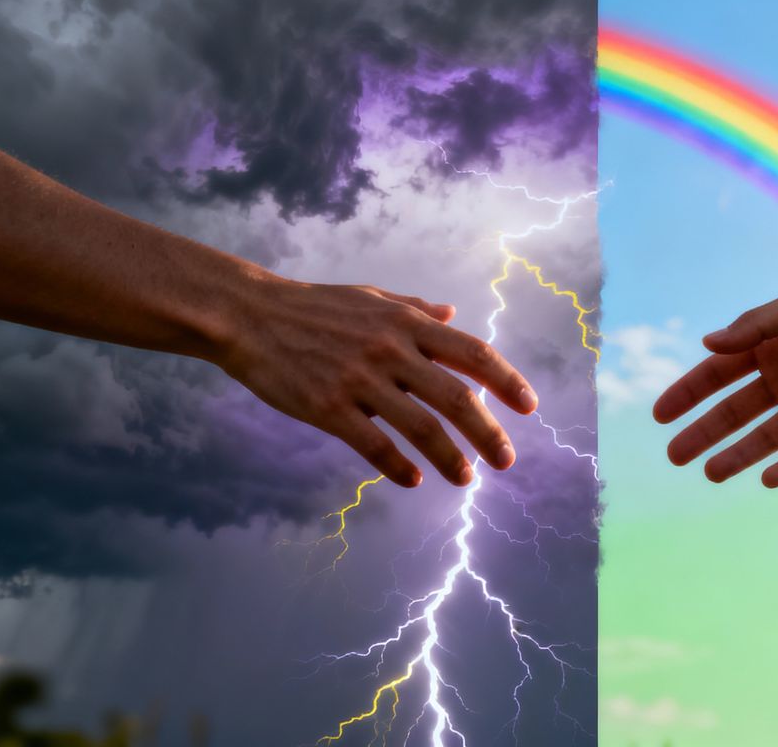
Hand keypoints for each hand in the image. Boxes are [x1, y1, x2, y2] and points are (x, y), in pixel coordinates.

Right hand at [215, 275, 537, 487]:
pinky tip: (412, 480)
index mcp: (407, 323)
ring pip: (421, 427)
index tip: (528, 406)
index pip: (472, 353)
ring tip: (465, 479)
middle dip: (488, 433)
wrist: (249, 315)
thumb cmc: (314, 306)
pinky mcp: (328, 407)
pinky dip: (399, 467)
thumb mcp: (371, 298)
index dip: (506, 381)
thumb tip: (452, 313)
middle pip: (456, 398)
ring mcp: (359, 380)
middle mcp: (391, 350)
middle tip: (505, 461)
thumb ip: (414, 310)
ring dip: (449, 459)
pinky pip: (374, 445)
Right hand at [653, 277, 777, 487]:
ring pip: (765, 437)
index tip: (660, 415)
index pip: (718, 373)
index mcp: (771, 345)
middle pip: (734, 411)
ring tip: (709, 475)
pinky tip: (766, 480)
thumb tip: (707, 345)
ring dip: (737, 455)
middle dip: (703, 432)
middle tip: (674, 455)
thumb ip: (757, 325)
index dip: (688, 393)